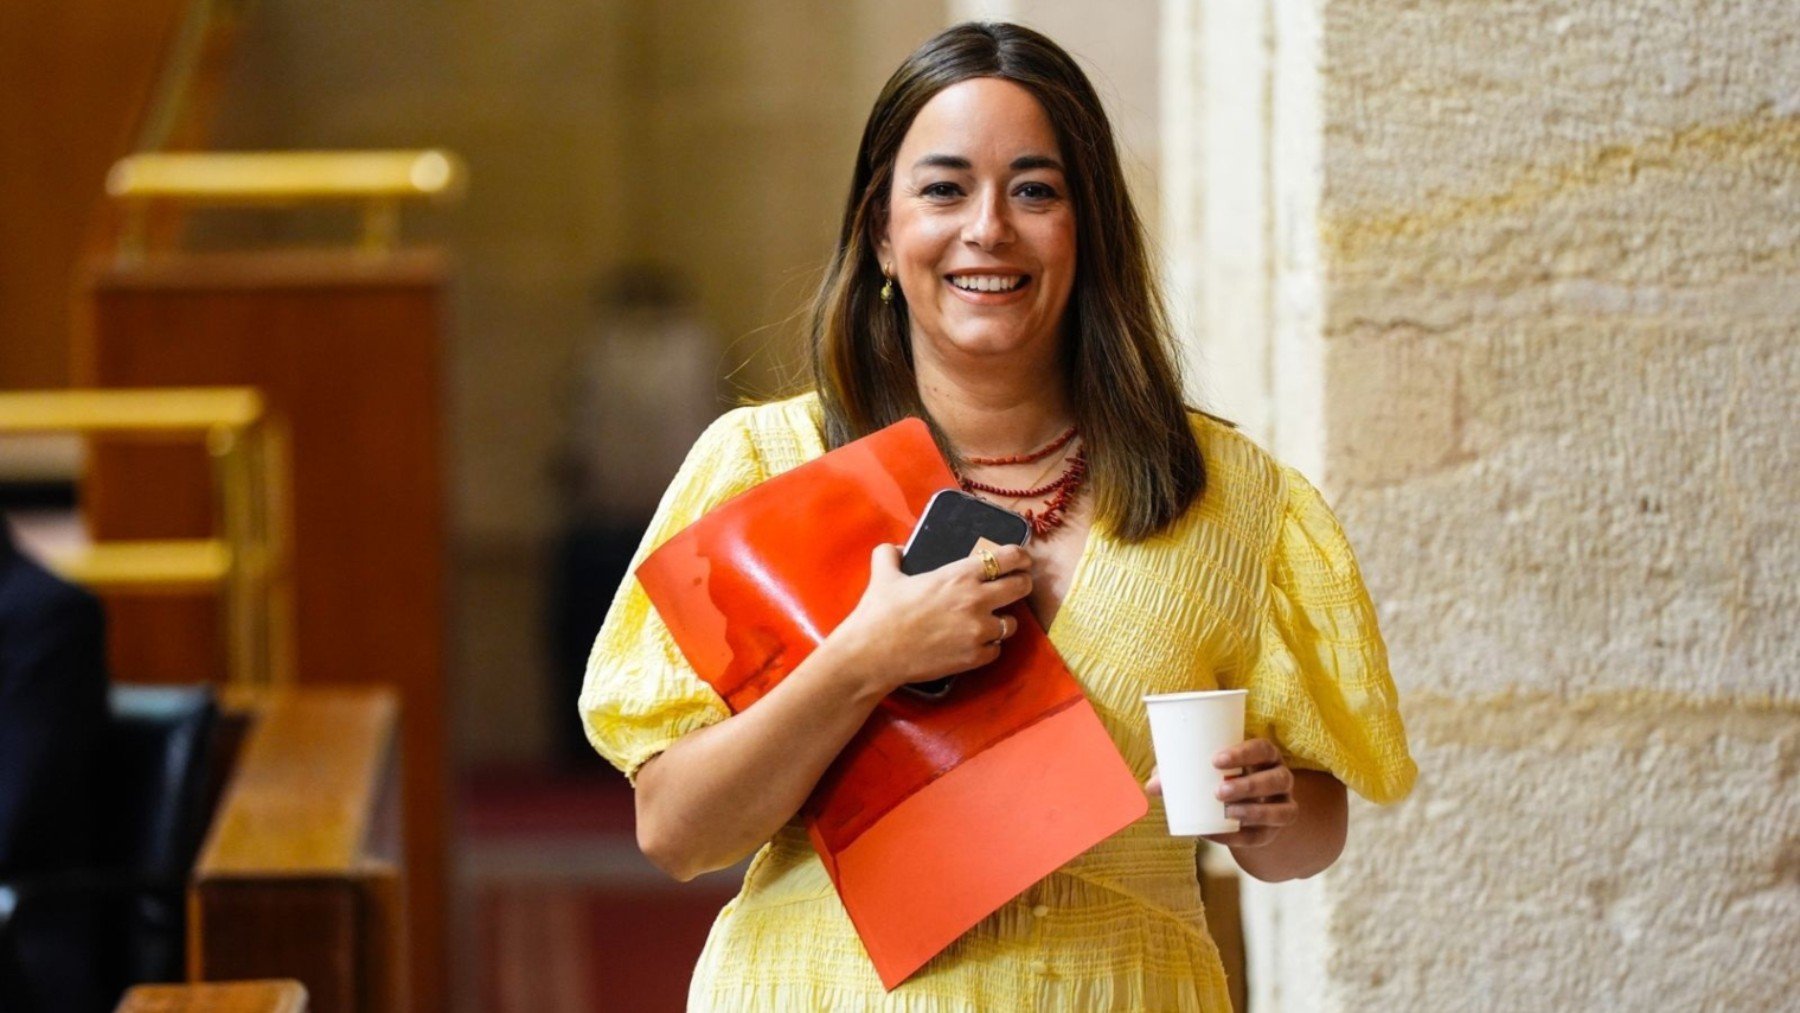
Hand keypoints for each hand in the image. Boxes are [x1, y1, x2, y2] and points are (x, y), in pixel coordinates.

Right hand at [827, 542, 1033, 694]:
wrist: (873, 654)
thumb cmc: (880, 612)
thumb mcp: (884, 574)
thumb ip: (890, 555)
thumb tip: (894, 549)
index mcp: (960, 574)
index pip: (1009, 558)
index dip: (1020, 557)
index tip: (1022, 560)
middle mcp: (977, 600)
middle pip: (1021, 587)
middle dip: (1022, 584)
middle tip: (1016, 585)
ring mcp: (979, 631)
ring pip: (1012, 623)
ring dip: (1002, 620)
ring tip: (989, 621)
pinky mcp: (975, 657)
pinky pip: (996, 650)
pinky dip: (988, 646)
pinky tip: (974, 643)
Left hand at [1144, 737, 1296, 847]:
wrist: (1238, 807)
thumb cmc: (1217, 777)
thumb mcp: (1202, 771)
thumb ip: (1177, 774)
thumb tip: (1150, 786)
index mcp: (1264, 757)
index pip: (1264, 749)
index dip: (1245, 753)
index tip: (1216, 760)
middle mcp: (1280, 779)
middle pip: (1278, 779)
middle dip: (1249, 785)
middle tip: (1218, 791)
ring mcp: (1282, 806)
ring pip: (1283, 810)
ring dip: (1254, 812)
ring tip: (1226, 812)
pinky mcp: (1273, 831)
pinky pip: (1263, 836)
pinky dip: (1241, 837)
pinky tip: (1219, 833)